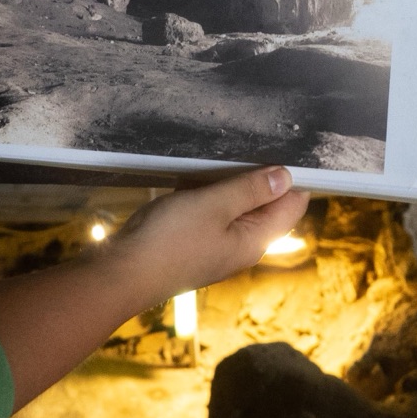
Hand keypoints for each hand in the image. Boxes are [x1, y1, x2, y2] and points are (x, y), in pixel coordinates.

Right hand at [100, 167, 310, 302]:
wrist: (122, 274)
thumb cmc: (171, 238)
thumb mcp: (215, 205)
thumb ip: (252, 191)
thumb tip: (288, 178)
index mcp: (254, 240)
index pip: (291, 207)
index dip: (294, 178)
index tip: (288, 147)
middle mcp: (240, 246)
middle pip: (265, 206)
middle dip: (262, 177)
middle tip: (253, 143)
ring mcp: (215, 246)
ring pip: (235, 207)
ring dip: (231, 183)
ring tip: (224, 152)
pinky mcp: (193, 242)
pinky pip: (211, 212)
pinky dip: (209, 193)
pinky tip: (196, 174)